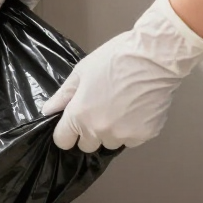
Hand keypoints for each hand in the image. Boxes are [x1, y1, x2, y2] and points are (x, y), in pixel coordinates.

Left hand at [42, 0, 202, 151]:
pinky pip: (132, 139)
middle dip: (89, 132)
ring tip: (122, 107)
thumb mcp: (82, 72)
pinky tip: (137, 109)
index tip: (72, 124)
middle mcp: (99, 131)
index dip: (66, 133)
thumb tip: (48, 111)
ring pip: (110, 143)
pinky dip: (133, 129)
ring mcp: (123, 135)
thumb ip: (63, 95)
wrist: (155, 56)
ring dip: (112, 131)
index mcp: (79, 116)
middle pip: (87, 146)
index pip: (63, 141)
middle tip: (101, 110)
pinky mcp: (144, 135)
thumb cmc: (115, 58)